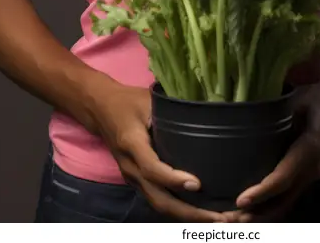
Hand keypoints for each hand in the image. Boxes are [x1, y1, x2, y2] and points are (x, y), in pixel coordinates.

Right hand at [88, 75, 228, 221]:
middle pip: (158, 198)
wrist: (99, 109)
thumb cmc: (128, 101)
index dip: (173, 179)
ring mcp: (133, 178)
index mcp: (131, 144)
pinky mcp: (139, 182)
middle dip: (189, 212)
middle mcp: (131, 167)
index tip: (197, 184)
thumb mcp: (148, 99)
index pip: (151, 168)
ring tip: (217, 220)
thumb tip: (205, 115)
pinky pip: (159, 201)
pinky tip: (201, 211)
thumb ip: (171, 110)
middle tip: (220, 217)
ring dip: (188, 217)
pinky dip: (180, 211)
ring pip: (159, 205)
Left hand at [228, 82, 319, 221]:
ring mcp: (306, 175)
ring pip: (282, 204)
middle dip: (255, 214)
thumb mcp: (301, 100)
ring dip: (257, 215)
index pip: (284, 177)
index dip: (263, 191)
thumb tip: (255, 111)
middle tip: (227, 218)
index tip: (241, 200)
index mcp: (309, 151)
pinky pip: (284, 198)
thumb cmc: (318, 100)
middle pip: (281, 202)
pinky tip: (246, 209)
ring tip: (231, 218)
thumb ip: (283, 109)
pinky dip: (265, 207)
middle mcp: (308, 170)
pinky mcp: (301, 176)